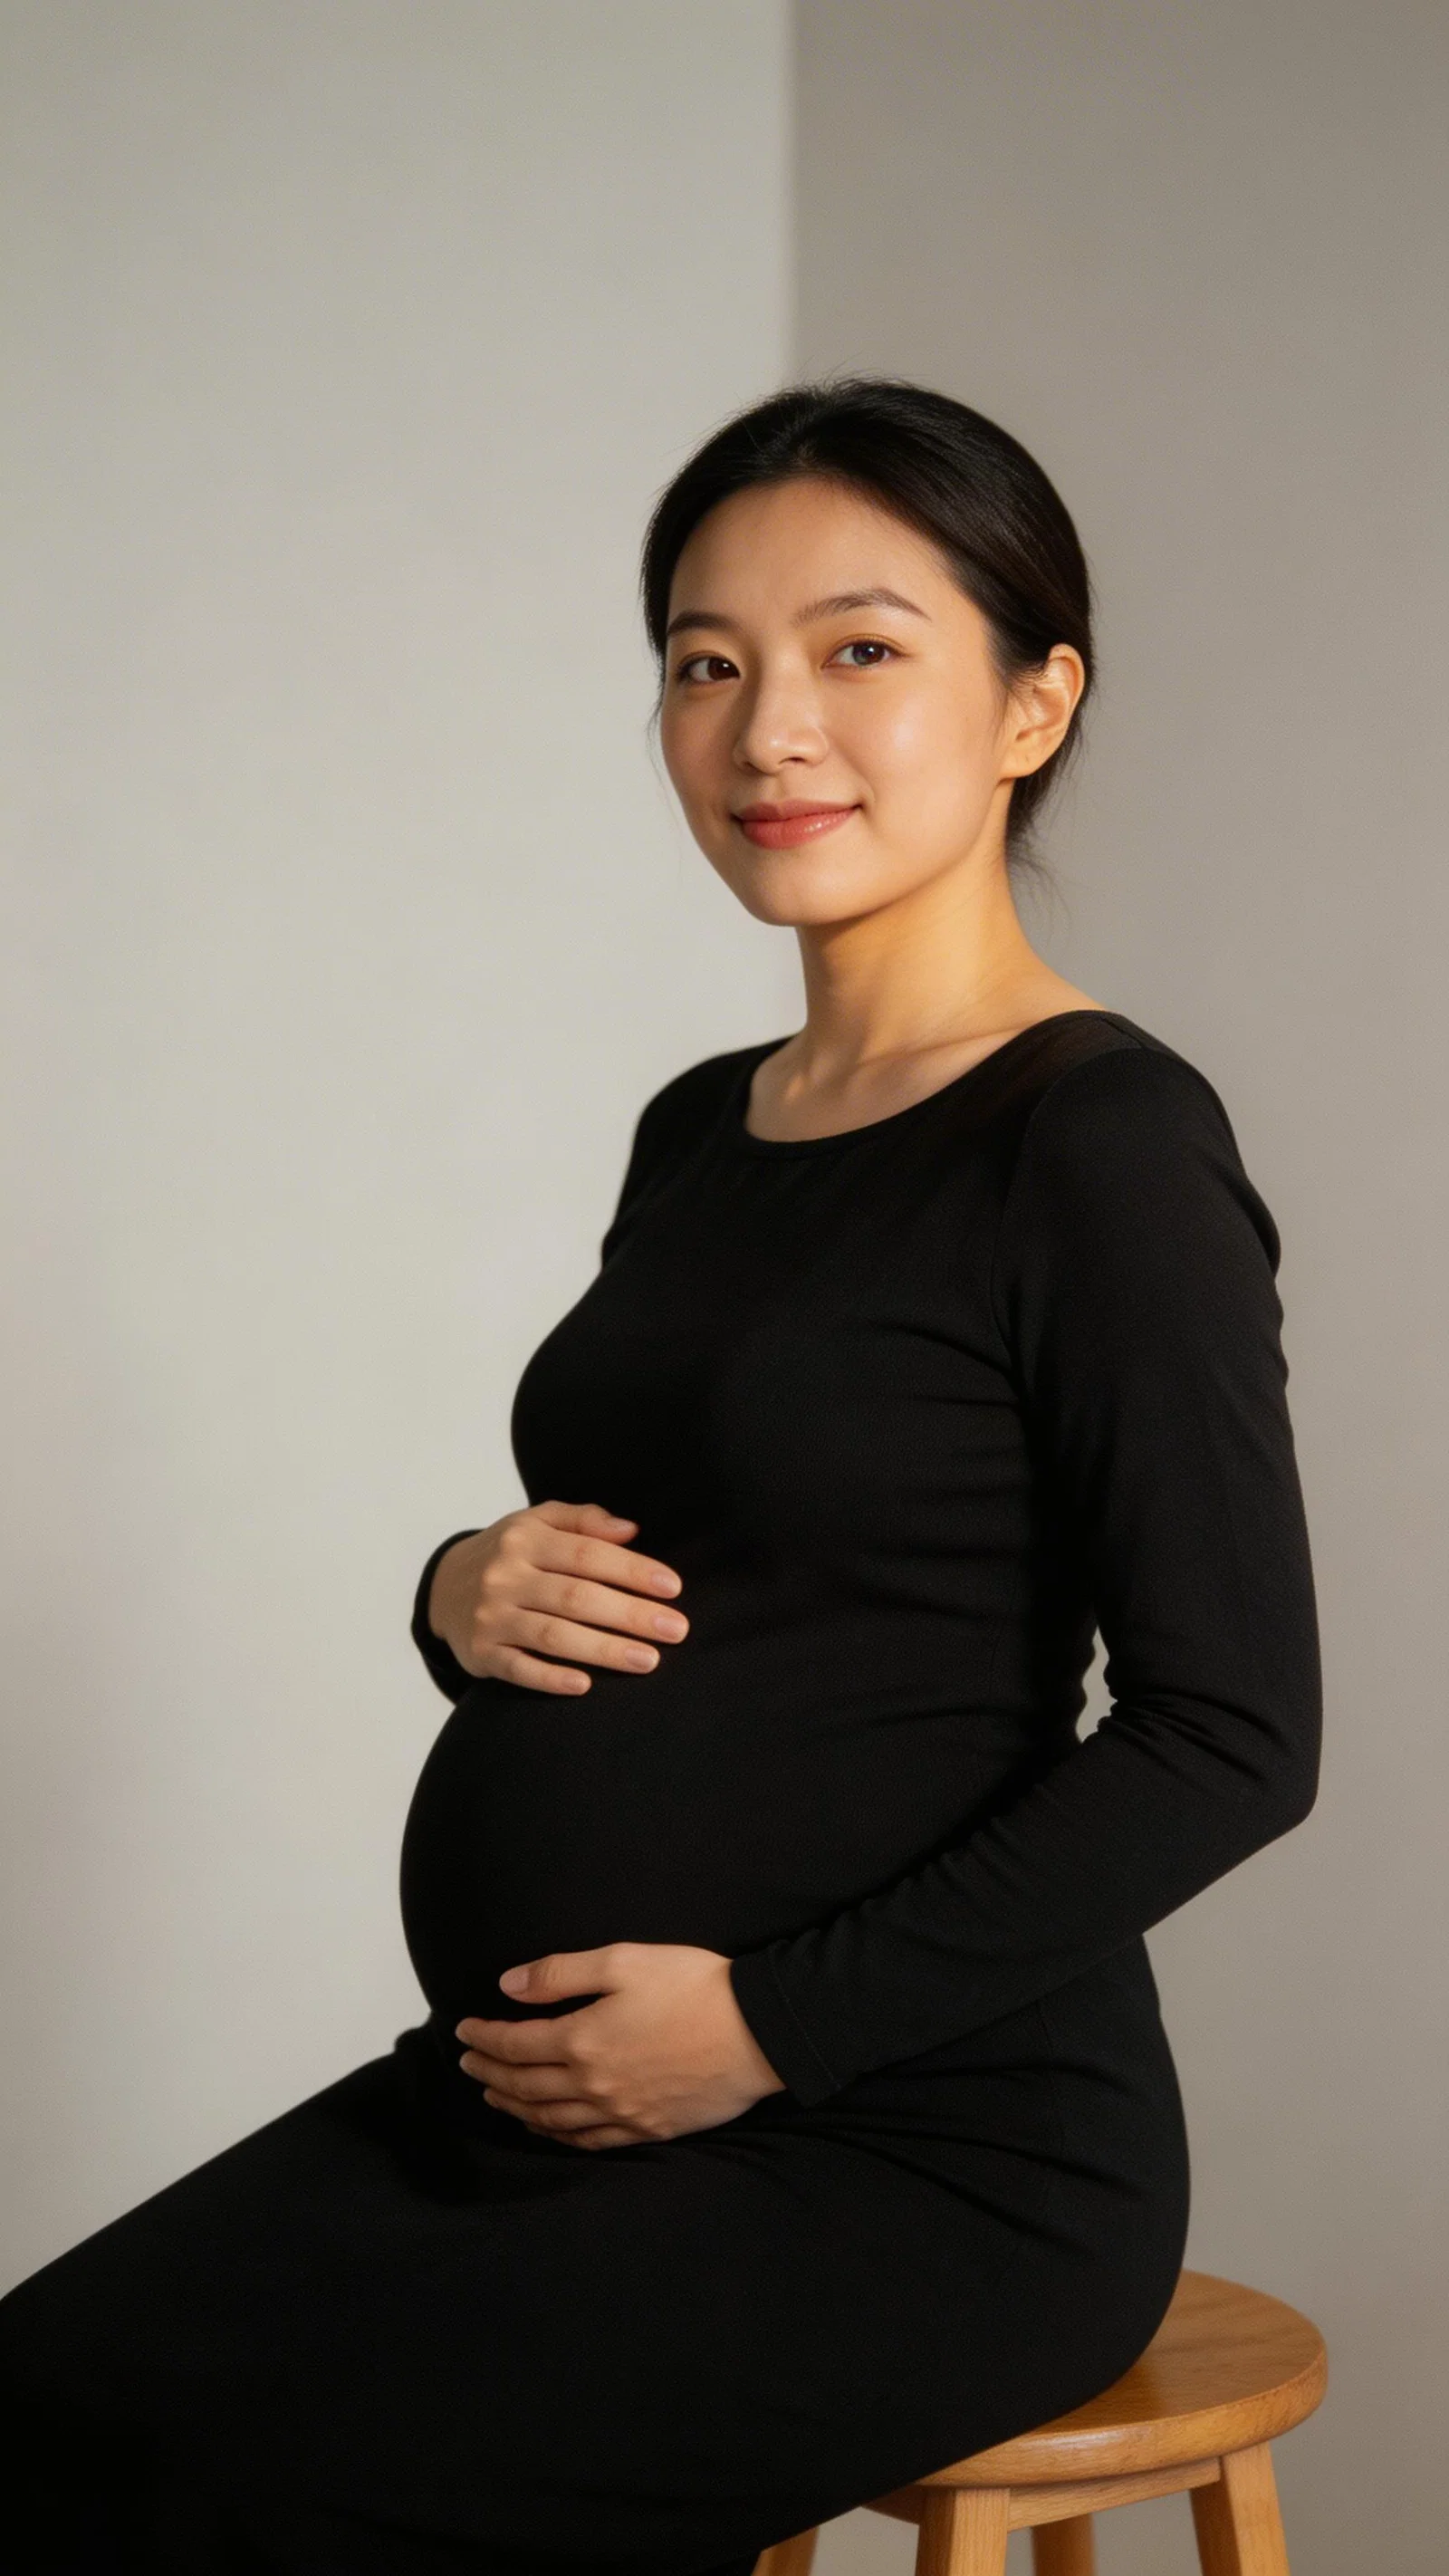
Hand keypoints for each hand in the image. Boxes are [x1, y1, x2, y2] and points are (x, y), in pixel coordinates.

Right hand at [426, 1501, 687, 1694]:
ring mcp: (490, 1616)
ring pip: (553, 1635)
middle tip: (676, 1630)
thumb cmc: (510, 1553)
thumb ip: (584, 1520)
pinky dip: (550, 1678)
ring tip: (649, 1660)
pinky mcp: (481, 1652)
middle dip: (631, 1614)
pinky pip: (519, 1668)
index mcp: (525, 1539)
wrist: (444, 1586)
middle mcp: (505, 1576)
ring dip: (604, 1650)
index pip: (587, 1554)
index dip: (632, 1570)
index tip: (672, 1587)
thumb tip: (631, 1530)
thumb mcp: (539, 1522)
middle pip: (576, 1597)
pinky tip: (585, 1685)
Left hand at [455, 1943, 786, 2147]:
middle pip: (525, 2086)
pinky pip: (588, 2143)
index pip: (514, 2044)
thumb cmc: (694, 1987)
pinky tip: (548, 2128)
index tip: (463, 2030)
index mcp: (582, 2041)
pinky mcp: (648, 2129)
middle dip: (490, 2073)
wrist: (758, 2032)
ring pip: (550, 2121)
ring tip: (496, 2095)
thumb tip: (508, 1984)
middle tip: (468, 2064)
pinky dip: (557, 2137)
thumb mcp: (624, 1961)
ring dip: (515, 2108)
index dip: (483, 2038)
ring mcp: (621, 2114)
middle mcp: (593, 2086)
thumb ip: (560, 1973)